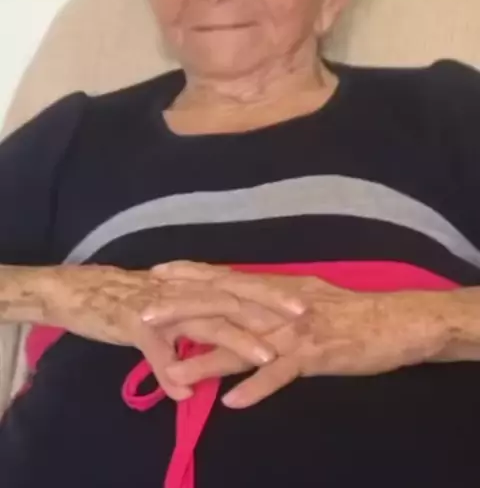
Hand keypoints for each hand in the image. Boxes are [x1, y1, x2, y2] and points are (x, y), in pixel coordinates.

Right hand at [39, 264, 301, 399]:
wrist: (83, 291)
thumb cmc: (133, 298)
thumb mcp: (173, 306)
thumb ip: (201, 318)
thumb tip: (231, 329)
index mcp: (195, 283)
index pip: (241, 283)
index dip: (273, 291)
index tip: (306, 299)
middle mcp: (184, 289)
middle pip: (233, 297)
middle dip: (269, 308)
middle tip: (302, 319)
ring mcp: (161, 306)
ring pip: (204, 322)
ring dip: (235, 341)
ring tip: (264, 357)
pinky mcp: (134, 323)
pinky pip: (156, 349)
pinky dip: (170, 369)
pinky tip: (185, 391)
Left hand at [157, 263, 450, 406]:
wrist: (392, 320)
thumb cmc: (349, 310)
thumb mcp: (304, 296)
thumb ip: (272, 299)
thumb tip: (242, 299)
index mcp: (276, 288)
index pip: (226, 278)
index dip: (191, 274)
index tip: (157, 273)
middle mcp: (278, 306)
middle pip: (224, 306)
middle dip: (183, 311)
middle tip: (144, 317)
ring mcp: (295, 332)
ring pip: (244, 344)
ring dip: (207, 358)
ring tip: (173, 373)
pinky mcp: (314, 356)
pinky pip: (281, 373)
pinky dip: (257, 386)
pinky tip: (232, 402)